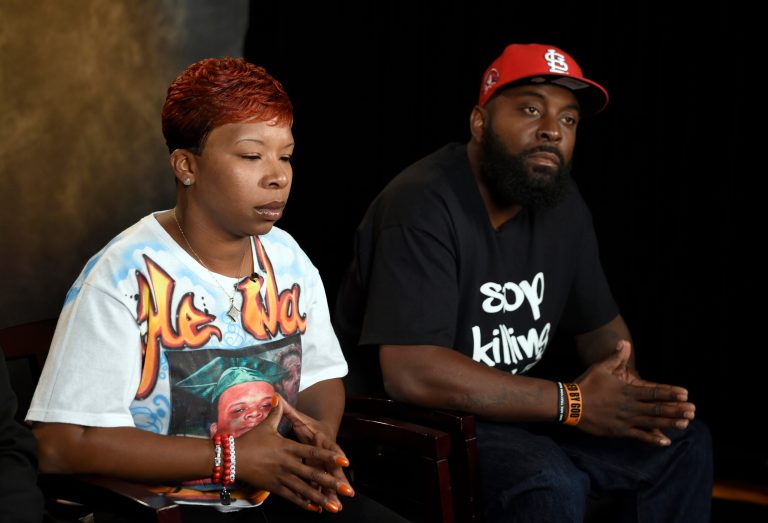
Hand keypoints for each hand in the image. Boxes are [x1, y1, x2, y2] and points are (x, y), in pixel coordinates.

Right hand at [234, 397, 350, 511]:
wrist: (231, 458)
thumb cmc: (251, 440)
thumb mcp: (266, 425)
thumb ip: (276, 412)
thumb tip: (278, 396)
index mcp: (288, 448)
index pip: (313, 452)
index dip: (329, 457)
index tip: (345, 461)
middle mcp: (287, 463)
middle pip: (313, 474)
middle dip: (331, 482)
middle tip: (347, 490)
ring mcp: (281, 477)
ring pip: (304, 489)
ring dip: (320, 497)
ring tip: (334, 506)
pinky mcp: (274, 487)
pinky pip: (291, 496)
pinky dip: (304, 502)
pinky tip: (315, 508)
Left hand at [279, 395, 353, 511]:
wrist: (322, 430)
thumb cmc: (309, 425)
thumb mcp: (299, 417)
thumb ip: (286, 408)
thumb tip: (275, 395)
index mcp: (321, 439)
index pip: (330, 446)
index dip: (337, 453)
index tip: (344, 460)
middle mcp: (324, 454)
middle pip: (334, 467)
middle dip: (340, 480)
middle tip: (347, 491)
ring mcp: (323, 465)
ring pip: (328, 480)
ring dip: (331, 493)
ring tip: (336, 507)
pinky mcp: (319, 472)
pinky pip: (319, 486)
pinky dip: (321, 496)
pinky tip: (322, 508)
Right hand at [576, 341, 695, 445]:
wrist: (570, 404)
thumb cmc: (586, 384)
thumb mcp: (600, 367)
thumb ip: (616, 357)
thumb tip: (624, 342)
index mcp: (627, 391)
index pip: (653, 392)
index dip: (670, 393)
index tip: (685, 394)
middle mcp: (629, 406)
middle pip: (657, 408)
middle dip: (676, 409)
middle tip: (693, 411)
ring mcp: (625, 420)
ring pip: (652, 422)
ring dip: (670, 422)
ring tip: (685, 423)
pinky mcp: (618, 431)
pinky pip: (639, 436)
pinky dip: (653, 439)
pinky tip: (666, 441)